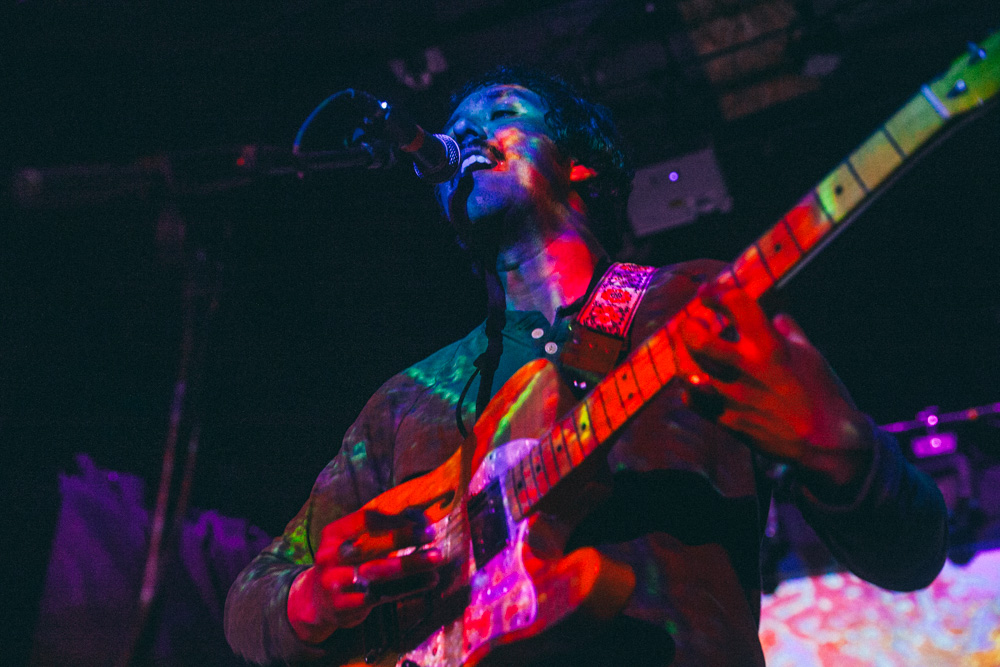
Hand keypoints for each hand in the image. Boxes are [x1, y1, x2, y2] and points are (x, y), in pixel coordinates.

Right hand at [287, 507, 442, 643]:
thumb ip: (379, 530)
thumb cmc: (346, 563)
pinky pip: (383, 595)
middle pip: (373, 545)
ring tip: (437, 557)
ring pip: (380, 573)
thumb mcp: (352, 541)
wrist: (318, 601)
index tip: (421, 518)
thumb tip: (420, 514)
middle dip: (405, 538)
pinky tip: (430, 580)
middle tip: (431, 533)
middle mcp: (330, 556)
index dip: (395, 518)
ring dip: (412, 564)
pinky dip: (409, 588)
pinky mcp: (345, 606)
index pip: (366, 519)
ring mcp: (335, 583)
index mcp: (333, 533)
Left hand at [670, 275, 872, 488]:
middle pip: (697, 338)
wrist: (826, 442)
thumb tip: (778, 317)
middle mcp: (745, 367)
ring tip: (694, 353)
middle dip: (690, 326)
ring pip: (687, 369)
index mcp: (769, 346)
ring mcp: (732, 396)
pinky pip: (692, 399)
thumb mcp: (811, 355)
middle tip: (695, 324)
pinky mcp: (726, 419)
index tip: (708, 294)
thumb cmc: (822, 394)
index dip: (717, 293)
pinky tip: (699, 382)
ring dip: (687, 357)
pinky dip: (691, 388)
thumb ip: (789, 332)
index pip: (735, 304)